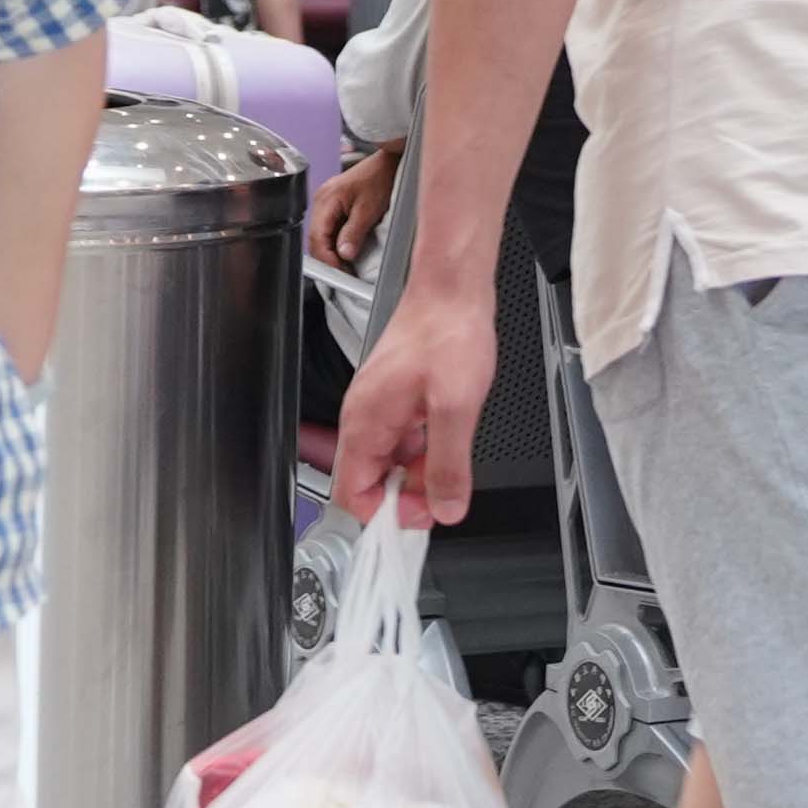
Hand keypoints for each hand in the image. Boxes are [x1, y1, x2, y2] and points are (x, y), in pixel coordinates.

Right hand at [308, 139, 398, 266]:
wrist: (388, 162)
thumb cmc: (379, 178)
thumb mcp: (368, 210)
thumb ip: (353, 233)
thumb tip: (343, 254)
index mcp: (326, 200)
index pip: (317, 237)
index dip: (327, 258)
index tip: (340, 272)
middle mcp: (321, 200)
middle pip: (315, 238)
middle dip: (328, 258)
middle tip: (344, 272)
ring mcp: (325, 202)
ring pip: (320, 235)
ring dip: (331, 251)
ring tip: (346, 264)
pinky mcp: (333, 204)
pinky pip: (328, 228)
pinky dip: (334, 241)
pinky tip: (346, 249)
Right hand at [330, 272, 497, 526]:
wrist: (453, 289)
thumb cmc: (446, 331)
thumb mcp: (455, 406)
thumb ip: (448, 464)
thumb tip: (446, 509)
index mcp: (366, 422)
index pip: (352, 493)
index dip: (385, 514)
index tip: (421, 517)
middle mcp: (366, 418)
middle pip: (373, 482)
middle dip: (408, 496)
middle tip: (445, 495)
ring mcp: (382, 409)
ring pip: (392, 463)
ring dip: (420, 474)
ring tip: (453, 465)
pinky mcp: (399, 400)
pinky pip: (405, 442)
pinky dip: (427, 452)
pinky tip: (450, 442)